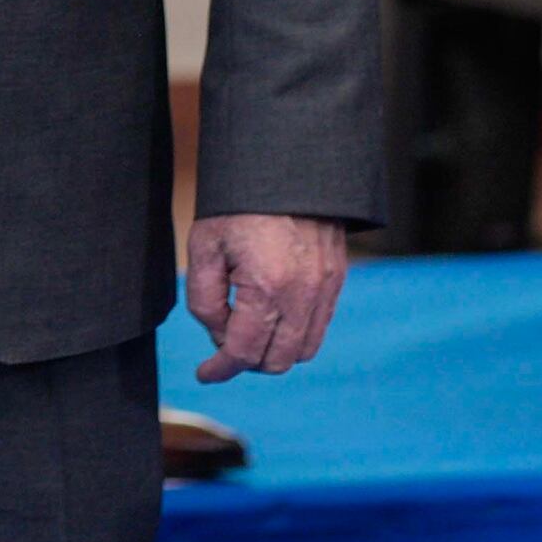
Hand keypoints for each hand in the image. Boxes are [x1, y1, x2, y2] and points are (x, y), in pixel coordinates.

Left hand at [181, 212, 351, 380]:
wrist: (284, 167)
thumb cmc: (237, 205)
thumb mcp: (204, 248)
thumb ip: (205, 300)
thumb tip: (219, 338)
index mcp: (268, 287)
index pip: (244, 351)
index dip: (221, 369)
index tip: (205, 374)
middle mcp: (304, 294)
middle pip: (277, 361)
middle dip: (246, 361)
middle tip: (222, 344)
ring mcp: (326, 288)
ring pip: (303, 350)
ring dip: (273, 351)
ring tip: (245, 328)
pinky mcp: (336, 279)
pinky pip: (319, 326)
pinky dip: (294, 333)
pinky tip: (271, 315)